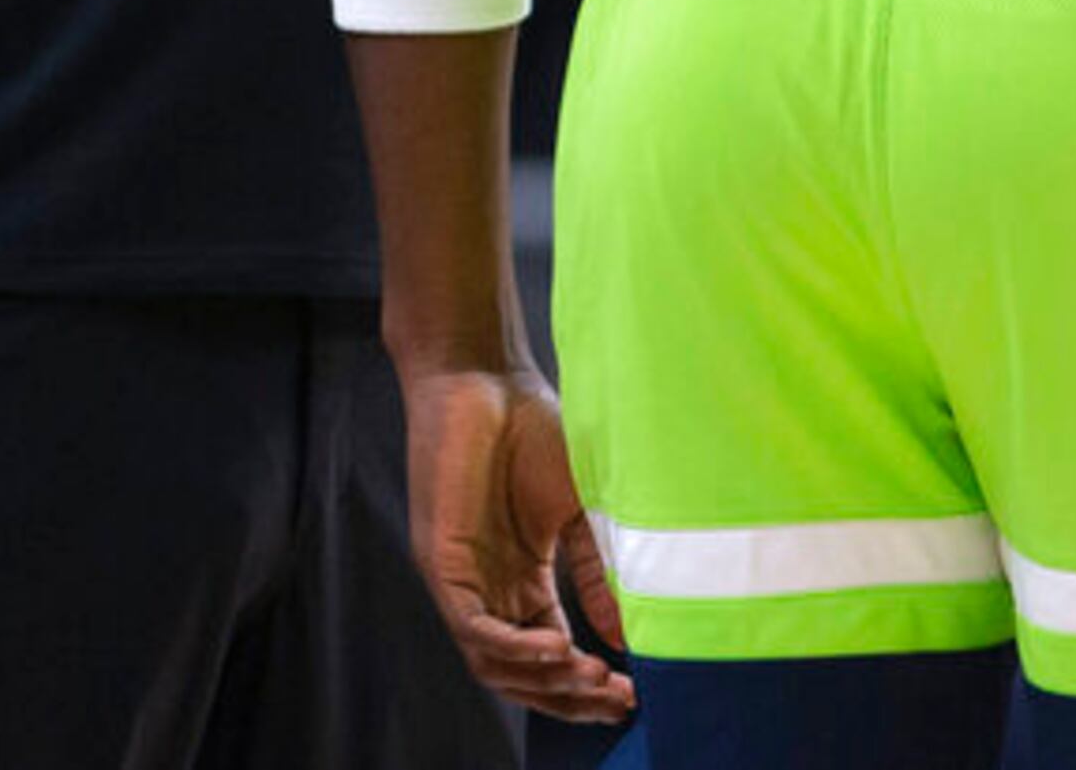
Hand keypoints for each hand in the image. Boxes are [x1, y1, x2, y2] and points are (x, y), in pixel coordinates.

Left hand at [397, 364, 632, 723]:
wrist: (485, 375)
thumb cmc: (530, 428)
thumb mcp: (581, 510)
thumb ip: (598, 571)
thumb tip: (629, 636)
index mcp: (521, 579)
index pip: (550, 653)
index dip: (587, 682)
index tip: (634, 690)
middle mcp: (489, 589)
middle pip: (523, 673)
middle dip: (570, 696)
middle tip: (618, 699)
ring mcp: (462, 579)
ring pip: (495, 664)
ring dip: (545, 681)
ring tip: (592, 678)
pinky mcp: (441, 563)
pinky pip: (473, 628)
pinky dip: (514, 647)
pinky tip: (559, 647)